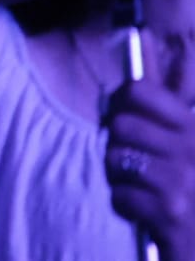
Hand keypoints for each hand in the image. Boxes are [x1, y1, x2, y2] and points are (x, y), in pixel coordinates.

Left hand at [106, 50, 194, 260]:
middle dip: (117, 145)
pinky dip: (126, 205)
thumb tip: (123, 90)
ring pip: (115, 158)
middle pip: (120, 125)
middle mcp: (194, 150)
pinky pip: (120, 195)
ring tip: (138, 187)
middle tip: (131, 161)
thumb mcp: (186, 149)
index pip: (138, 91)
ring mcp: (184, 182)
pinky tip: (144, 212)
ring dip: (119, 177)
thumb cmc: (192, 193)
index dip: (120, 102)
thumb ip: (162, 121)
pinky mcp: (172, 214)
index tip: (120, 113)